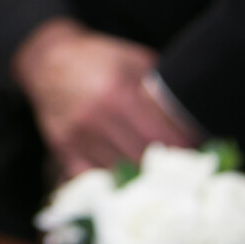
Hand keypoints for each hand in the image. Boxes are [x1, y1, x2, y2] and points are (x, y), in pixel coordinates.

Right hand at [12, 17, 195, 178]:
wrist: (46, 60)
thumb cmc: (97, 59)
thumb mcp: (132, 60)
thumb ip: (160, 85)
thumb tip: (193, 112)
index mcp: (118, 92)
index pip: (162, 135)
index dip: (184, 148)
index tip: (198, 153)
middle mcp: (96, 116)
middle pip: (144, 157)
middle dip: (168, 166)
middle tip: (185, 171)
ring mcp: (77, 135)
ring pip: (120, 171)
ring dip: (143, 178)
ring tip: (162, 179)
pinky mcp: (63, 147)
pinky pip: (92, 177)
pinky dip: (112, 183)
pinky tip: (127, 182)